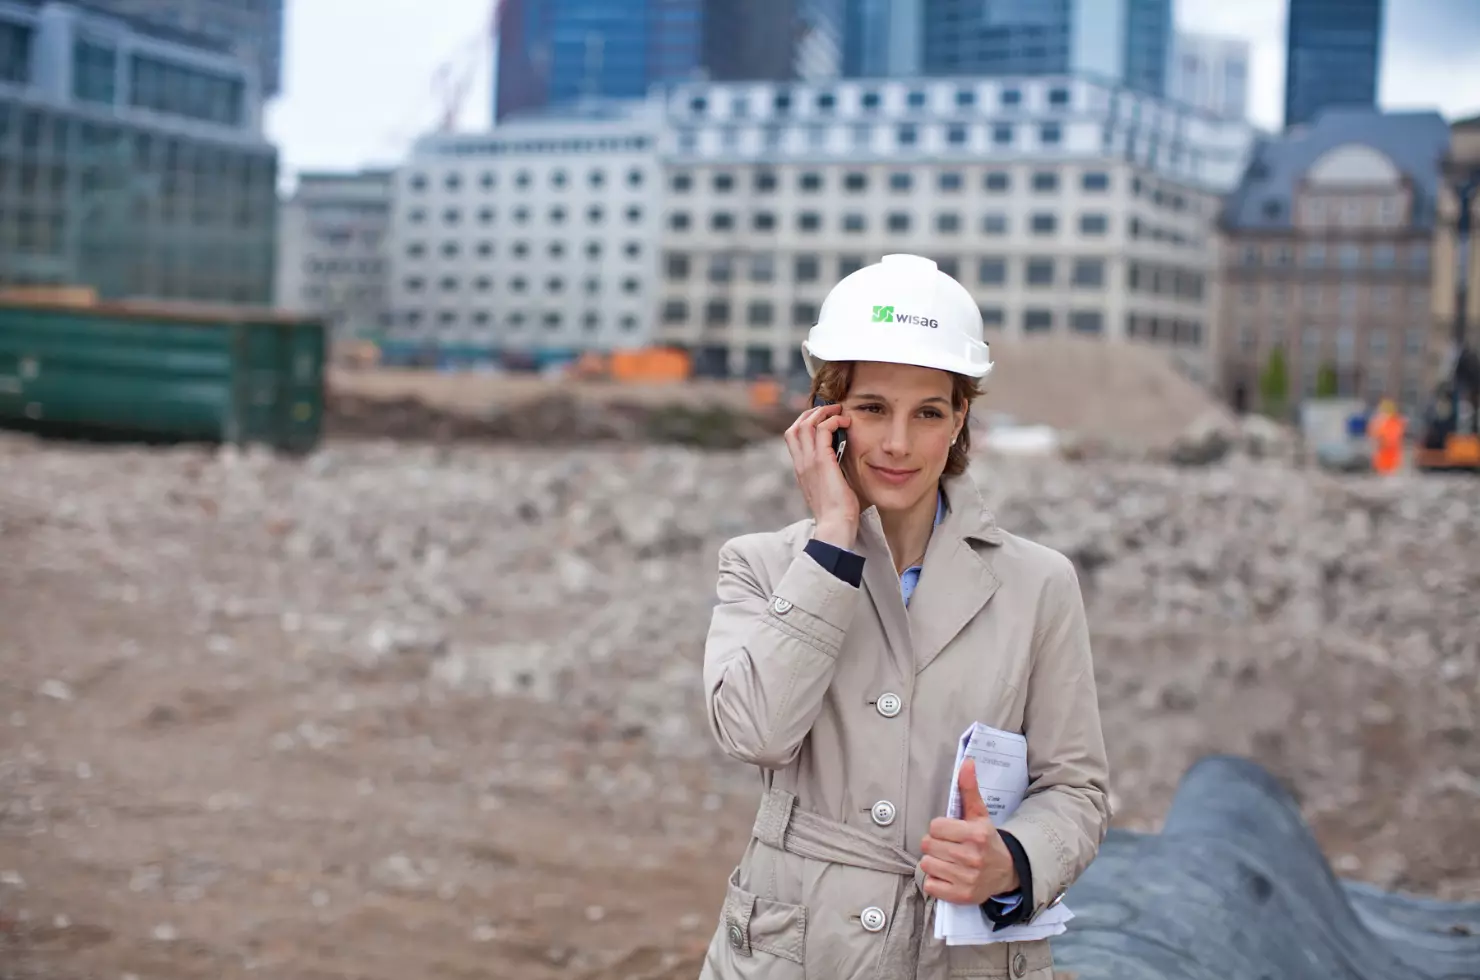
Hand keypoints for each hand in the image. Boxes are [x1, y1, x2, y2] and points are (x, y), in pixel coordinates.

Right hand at [784, 404, 858, 548]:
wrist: (835, 526)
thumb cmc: (837, 512)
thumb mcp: (829, 489)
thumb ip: (830, 474)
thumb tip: (841, 465)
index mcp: (801, 470)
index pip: (793, 438)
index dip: (805, 423)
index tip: (823, 420)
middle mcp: (801, 463)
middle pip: (794, 427)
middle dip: (812, 413)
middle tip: (831, 411)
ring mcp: (809, 462)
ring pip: (805, 424)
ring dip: (823, 413)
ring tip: (839, 412)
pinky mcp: (822, 461)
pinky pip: (823, 429)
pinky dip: (834, 420)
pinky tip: (845, 423)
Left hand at [920, 758, 1019, 904]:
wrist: (1006, 872)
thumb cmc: (987, 840)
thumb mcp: (979, 815)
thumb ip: (969, 789)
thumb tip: (966, 763)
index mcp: (975, 835)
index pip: (935, 826)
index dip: (939, 828)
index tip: (950, 832)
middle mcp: (972, 857)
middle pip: (928, 845)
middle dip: (935, 844)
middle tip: (948, 847)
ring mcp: (966, 878)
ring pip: (927, 865)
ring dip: (934, 862)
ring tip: (948, 861)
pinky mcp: (961, 896)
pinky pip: (931, 886)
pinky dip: (936, 882)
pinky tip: (948, 876)